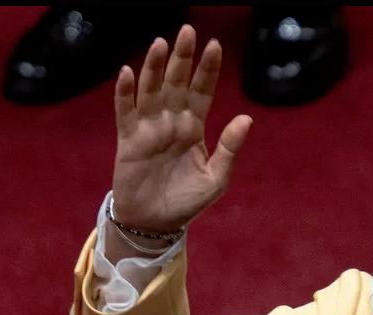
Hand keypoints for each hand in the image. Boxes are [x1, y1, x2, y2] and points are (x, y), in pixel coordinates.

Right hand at [111, 24, 251, 232]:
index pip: (202, 92)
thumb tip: (246, 118)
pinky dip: (126, 93)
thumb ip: (229, 148)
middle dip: (183, 58)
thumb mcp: (216, 178)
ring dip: (155, 68)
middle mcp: (172, 122)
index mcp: (194, 128)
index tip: (215, 46)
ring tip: (161, 44)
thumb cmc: (187, 201)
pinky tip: (128, 72)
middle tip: (188, 31)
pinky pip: (126, 112)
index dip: (207, 70)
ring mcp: (149, 128)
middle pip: (178, 83)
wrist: (156, 224)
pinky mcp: (129, 140)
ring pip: (152, 91)